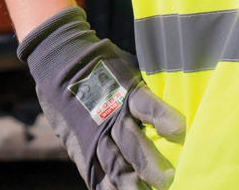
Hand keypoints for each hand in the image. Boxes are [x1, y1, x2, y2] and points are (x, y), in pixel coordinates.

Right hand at [18, 7, 184, 188]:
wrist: (58, 61)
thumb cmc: (103, 63)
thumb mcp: (126, 66)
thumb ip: (147, 88)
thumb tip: (181, 98)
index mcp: (124, 90)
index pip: (145, 105)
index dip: (161, 117)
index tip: (179, 129)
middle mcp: (108, 114)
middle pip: (129, 143)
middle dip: (148, 163)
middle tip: (167, 179)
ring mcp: (92, 134)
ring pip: (112, 164)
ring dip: (129, 183)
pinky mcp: (80, 148)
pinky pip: (94, 174)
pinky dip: (108, 188)